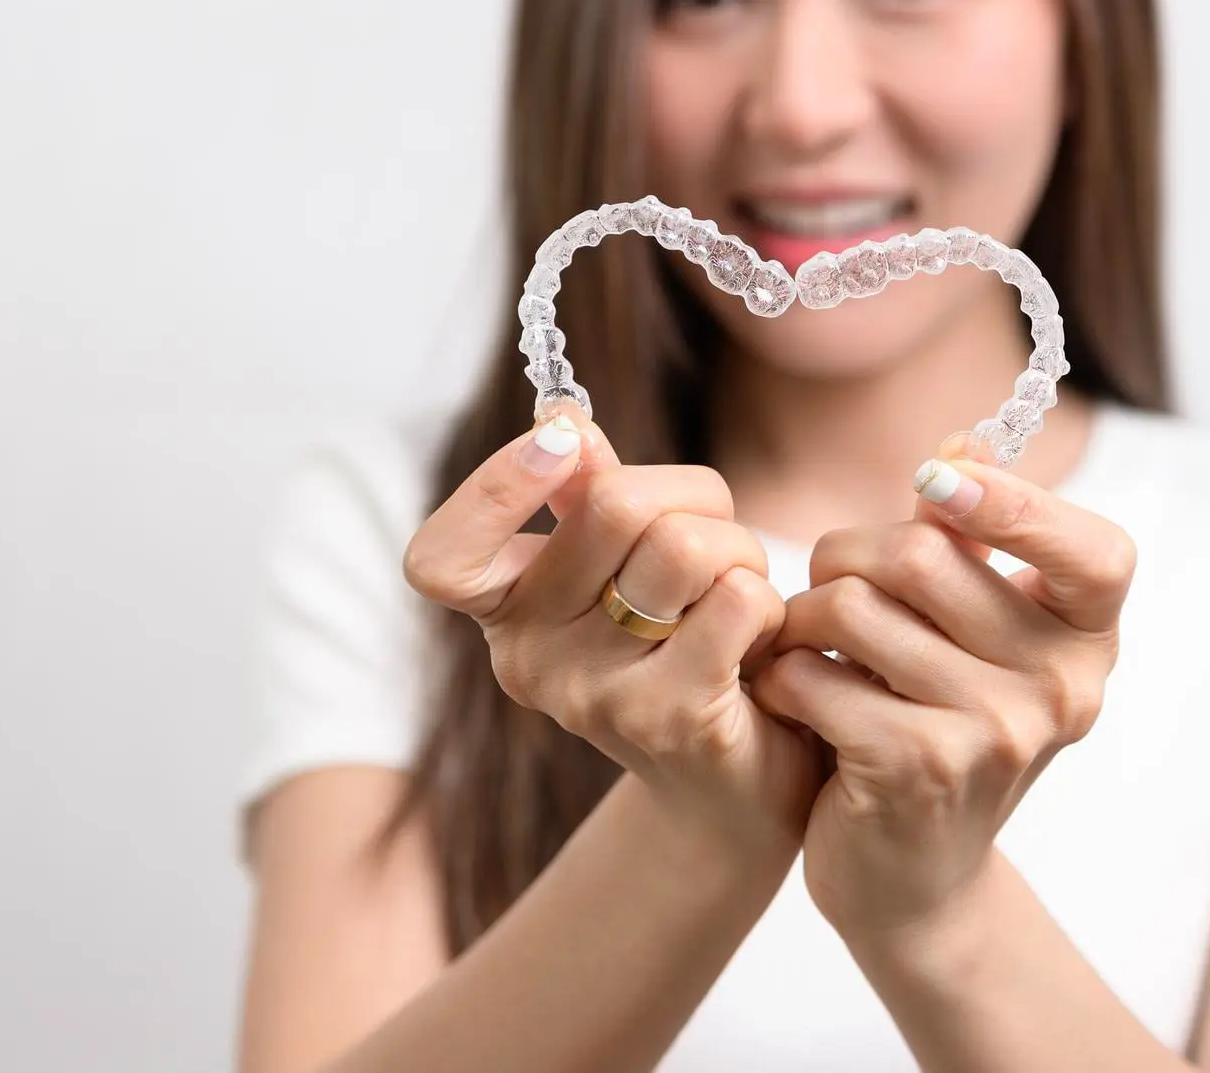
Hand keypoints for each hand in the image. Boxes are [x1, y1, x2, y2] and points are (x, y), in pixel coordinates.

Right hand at [403, 412, 821, 857]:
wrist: (729, 791)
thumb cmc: (680, 653)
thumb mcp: (624, 569)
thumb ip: (589, 495)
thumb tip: (565, 419)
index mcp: (505, 611)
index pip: (442, 558)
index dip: (494, 485)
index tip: (565, 444)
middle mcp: (529, 659)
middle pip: (612, 504)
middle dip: (694, 499)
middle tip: (715, 544)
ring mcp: (595, 696)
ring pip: (684, 547)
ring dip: (738, 552)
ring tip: (737, 595)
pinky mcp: (671, 719)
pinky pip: (736, 601)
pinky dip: (767, 603)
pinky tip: (757, 643)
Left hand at [746, 454, 1133, 936]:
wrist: (913, 879)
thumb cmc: (936, 727)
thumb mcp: (971, 636)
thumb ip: (967, 541)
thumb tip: (963, 439)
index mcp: (1089, 641)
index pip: (1095, 550)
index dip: (1015, 502)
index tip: (936, 483)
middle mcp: (1061, 686)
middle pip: (924, 554)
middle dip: (846, 557)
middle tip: (825, 592)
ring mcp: (996, 732)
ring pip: (853, 607)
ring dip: (802, 620)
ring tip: (804, 649)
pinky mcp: (918, 767)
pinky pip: (816, 673)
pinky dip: (784, 677)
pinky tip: (793, 700)